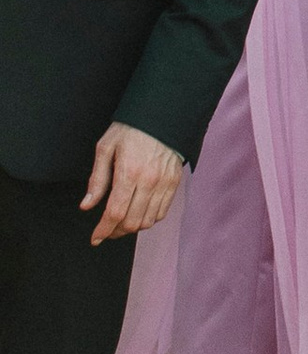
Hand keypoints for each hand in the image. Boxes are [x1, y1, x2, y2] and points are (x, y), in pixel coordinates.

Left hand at [81, 121, 184, 244]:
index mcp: (129, 172)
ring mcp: (164, 183)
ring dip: (132, 227)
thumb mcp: (105, 148)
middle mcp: (149, 181)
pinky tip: (139, 214)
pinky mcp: (174, 183)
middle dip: (115, 232)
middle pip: (132, 222)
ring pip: (147, 221)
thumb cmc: (131, 129)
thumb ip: (97, 180)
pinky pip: (162, 212)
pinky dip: (149, 220)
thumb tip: (87, 205)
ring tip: (121, 223)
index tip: (96, 238)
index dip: (103, 230)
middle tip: (106, 230)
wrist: (161, 115)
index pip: (115, 212)